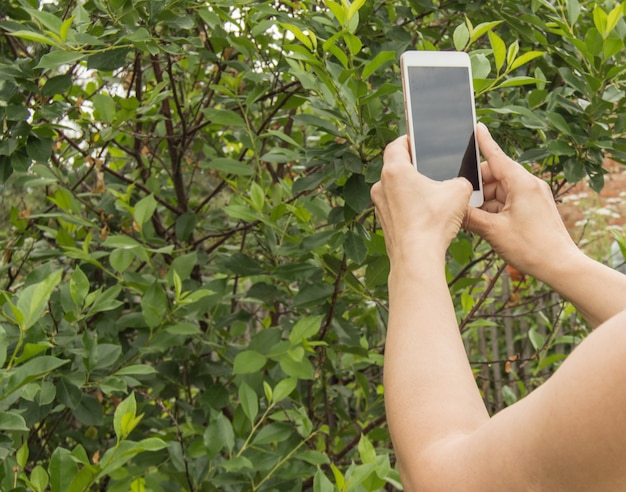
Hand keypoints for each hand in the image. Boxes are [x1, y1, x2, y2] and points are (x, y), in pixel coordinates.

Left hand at [371, 135, 472, 266]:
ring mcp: (380, 206)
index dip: (408, 140)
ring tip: (432, 195)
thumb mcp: (458, 191)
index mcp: (394, 171)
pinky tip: (426, 215)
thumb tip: (459, 184)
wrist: (417, 257)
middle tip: (429, 167)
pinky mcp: (384, 223)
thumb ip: (459, 179)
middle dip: (413, 166)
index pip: (396, 145)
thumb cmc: (433, 221)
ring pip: (396, 190)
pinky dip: (409, 207)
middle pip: (396, 168)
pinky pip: (397, 208)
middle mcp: (381, 186)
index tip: (417, 140)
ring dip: (411, 189)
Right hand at [464, 124, 579, 279]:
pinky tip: (487, 225)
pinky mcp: (534, 208)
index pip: (497, 156)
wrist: (560, 266)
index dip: (484, 142)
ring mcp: (533, 196)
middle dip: (477, 188)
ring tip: (476, 222)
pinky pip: (508, 201)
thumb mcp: (493, 231)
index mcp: (521, 183)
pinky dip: (495, 209)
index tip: (476, 126)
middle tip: (462, 204)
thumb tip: (453, 208)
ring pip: (500, 191)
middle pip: (495, 176)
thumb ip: (470, 216)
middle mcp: (529, 185)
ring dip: (485, 202)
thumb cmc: (531, 247)